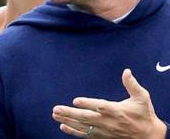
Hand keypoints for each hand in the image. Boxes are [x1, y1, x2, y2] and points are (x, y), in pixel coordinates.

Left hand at [52, 69, 166, 138]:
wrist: (148, 136)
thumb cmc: (144, 115)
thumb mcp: (142, 97)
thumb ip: (132, 84)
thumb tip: (126, 71)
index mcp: (116, 110)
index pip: (100, 106)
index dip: (88, 103)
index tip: (75, 100)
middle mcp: (108, 121)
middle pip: (87, 117)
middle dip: (70, 113)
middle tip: (56, 109)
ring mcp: (104, 131)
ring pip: (83, 126)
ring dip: (68, 121)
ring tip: (55, 115)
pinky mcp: (102, 137)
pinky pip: (86, 135)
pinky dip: (74, 132)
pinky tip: (63, 127)